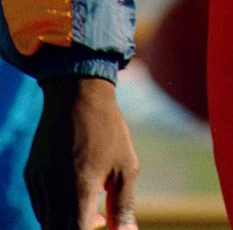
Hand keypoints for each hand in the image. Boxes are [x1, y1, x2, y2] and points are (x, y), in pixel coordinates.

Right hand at [25, 76, 139, 228]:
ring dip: (67, 223)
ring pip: (48, 221)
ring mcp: (38, 183)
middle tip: (100, 219)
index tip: (103, 224)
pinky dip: (56, 210)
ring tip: (93, 208)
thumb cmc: (107, 129)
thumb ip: (123, 206)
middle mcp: (53, 191)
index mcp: (79, 192)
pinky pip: (41, 205)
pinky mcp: (31, 174)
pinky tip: (76, 194)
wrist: (77, 92)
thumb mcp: (125, 166)